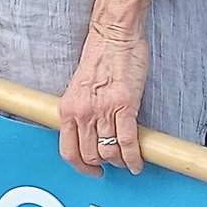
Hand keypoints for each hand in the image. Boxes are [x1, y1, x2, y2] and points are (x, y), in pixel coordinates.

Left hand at [59, 16, 149, 175]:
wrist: (113, 35)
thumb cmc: (100, 57)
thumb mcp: (79, 88)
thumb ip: (81, 112)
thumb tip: (89, 135)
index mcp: (68, 109)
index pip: (68, 151)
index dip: (81, 167)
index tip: (92, 170)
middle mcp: (83, 113)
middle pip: (90, 155)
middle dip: (104, 164)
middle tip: (113, 162)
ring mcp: (103, 110)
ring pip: (110, 152)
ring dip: (120, 161)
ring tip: (127, 159)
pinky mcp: (124, 106)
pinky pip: (127, 142)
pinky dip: (133, 158)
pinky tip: (137, 161)